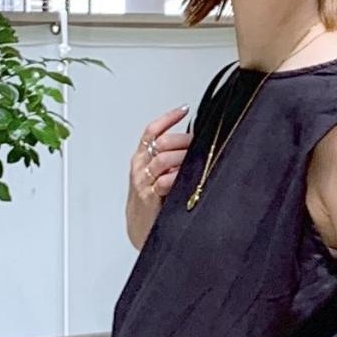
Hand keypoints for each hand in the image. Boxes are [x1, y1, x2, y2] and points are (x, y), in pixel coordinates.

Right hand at [126, 105, 189, 242]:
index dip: (168, 118)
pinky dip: (177, 176)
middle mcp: (140, 166)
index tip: (184, 110)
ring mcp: (143, 181)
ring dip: (182, 156)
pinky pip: (165, 181)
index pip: (152, 130)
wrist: (139, 226)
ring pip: (163, 159)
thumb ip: (168, 159)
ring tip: (195, 159)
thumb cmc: (151, 199)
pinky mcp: (149, 196)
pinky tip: (187, 176)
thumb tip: (191, 144)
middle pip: (161, 142)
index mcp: (141, 157)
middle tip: (198, 143)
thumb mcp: (156, 174)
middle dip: (182, 140)